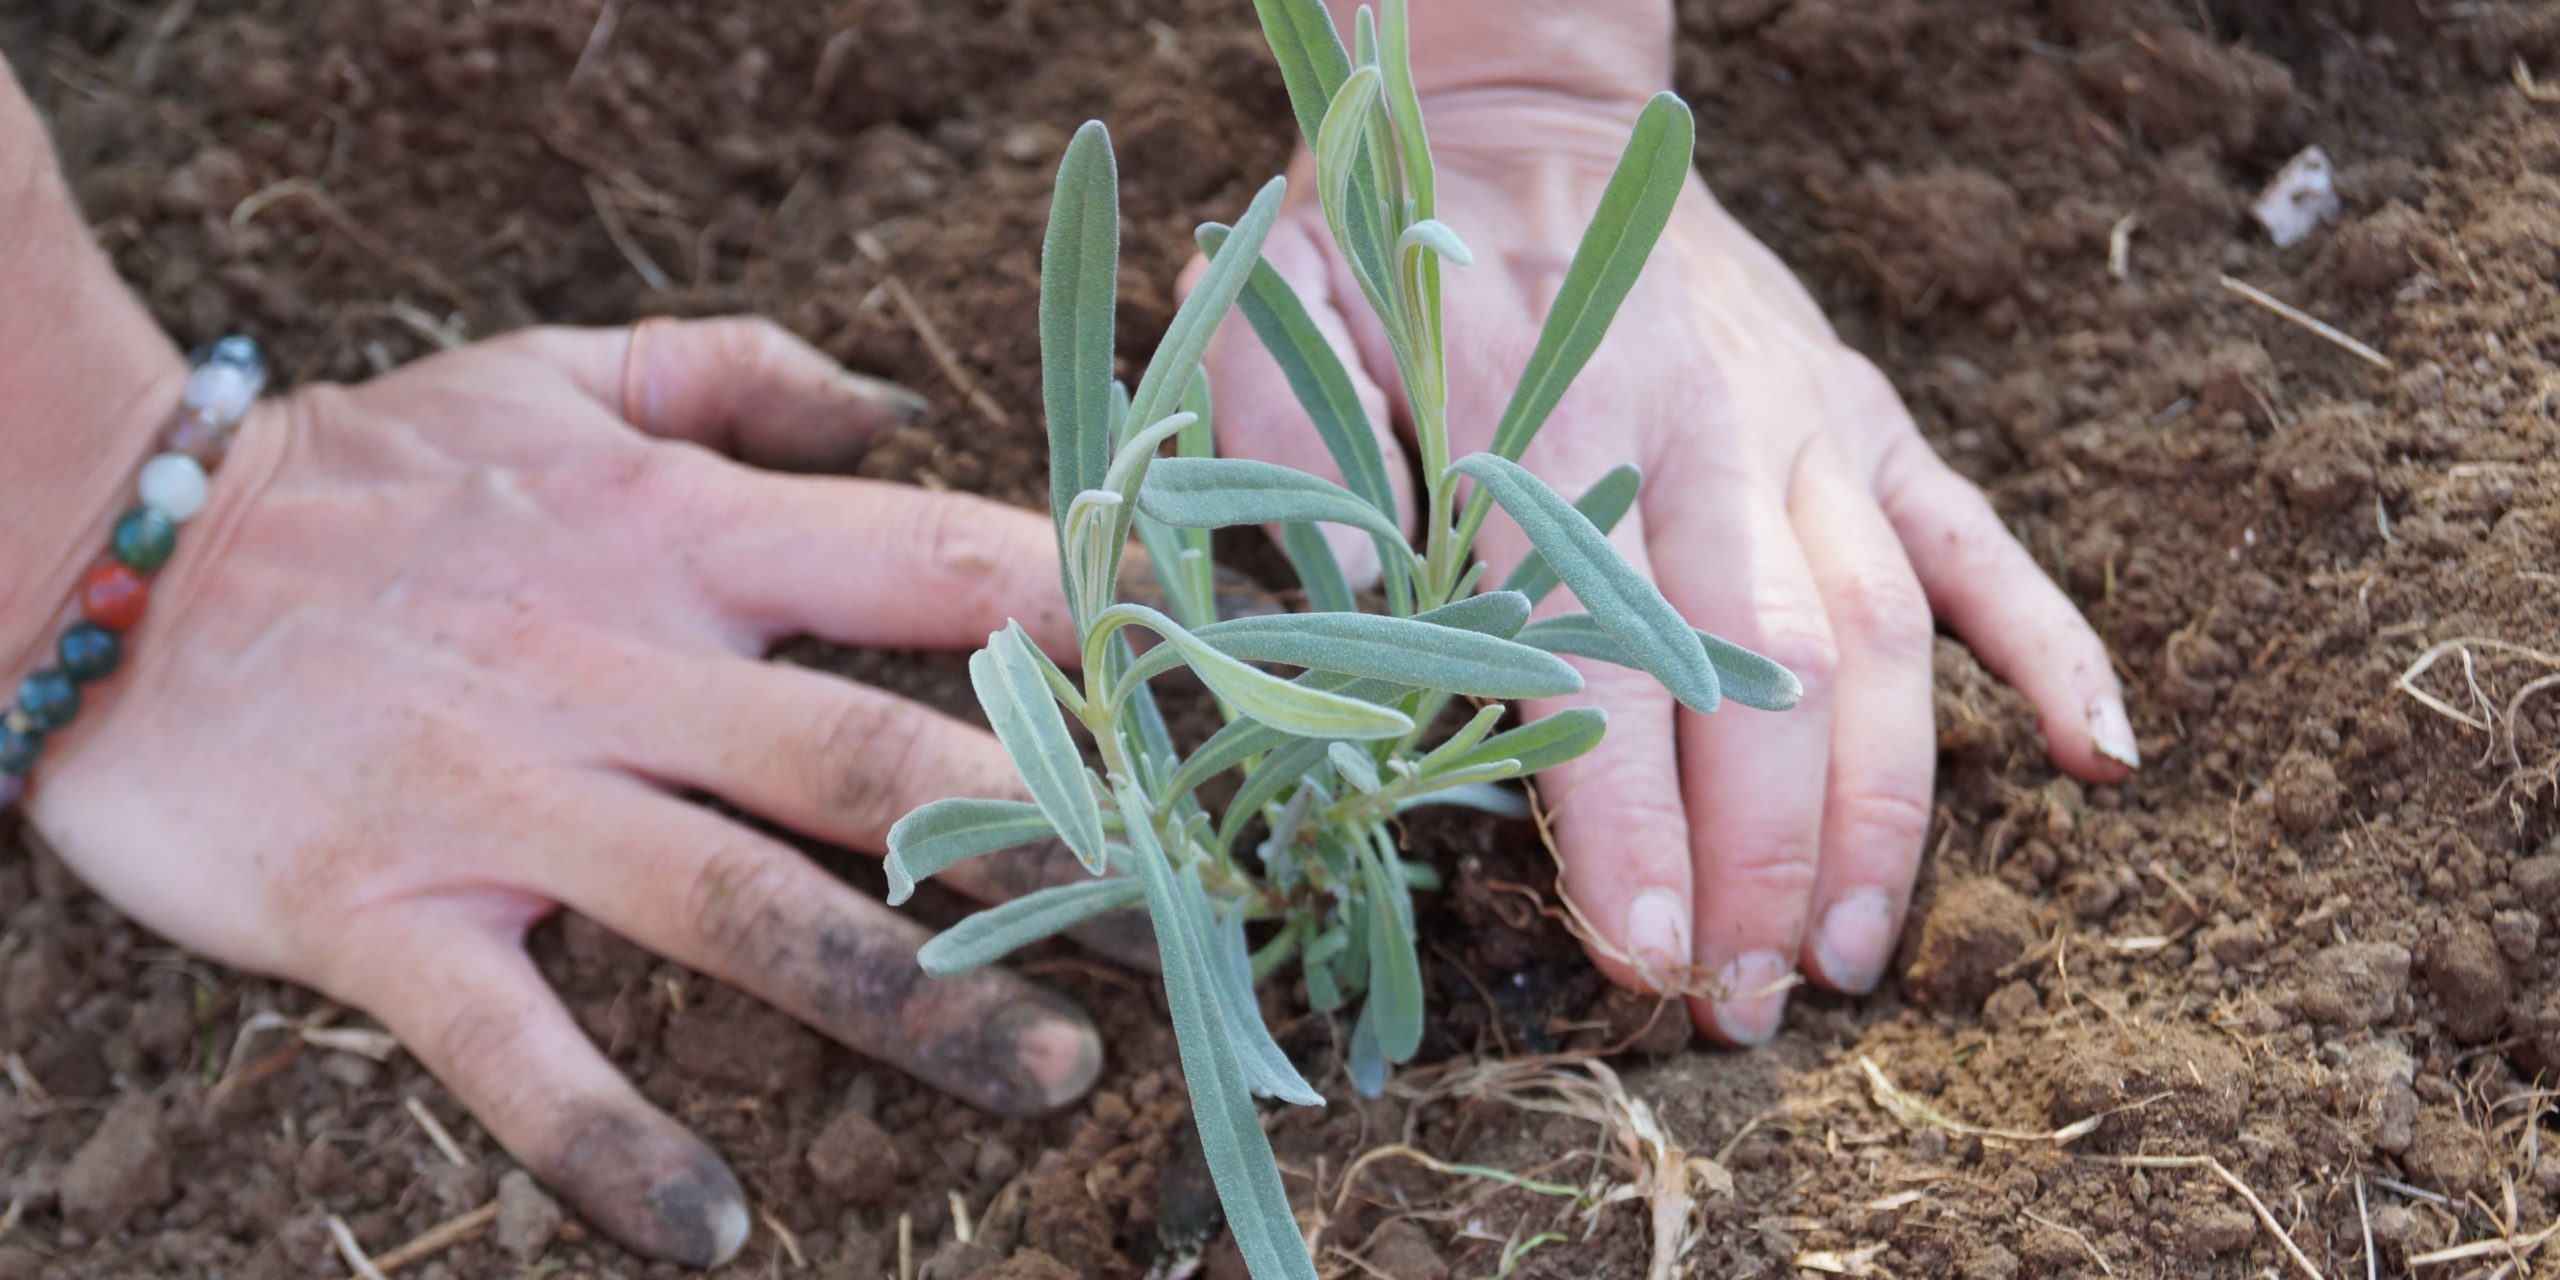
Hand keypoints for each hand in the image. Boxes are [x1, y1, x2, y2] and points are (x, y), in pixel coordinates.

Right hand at [18, 317, 1108, 1264]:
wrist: (113, 548)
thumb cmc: (374, 471)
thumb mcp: (565, 371)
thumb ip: (746, 372)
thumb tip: (905, 408)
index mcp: (683, 531)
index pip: (932, 567)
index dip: (1087, 627)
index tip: (1203, 701)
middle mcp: (622, 665)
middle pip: (875, 761)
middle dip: (1050, 845)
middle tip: (1191, 924)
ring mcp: (507, 795)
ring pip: (743, 913)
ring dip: (912, 1001)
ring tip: (1056, 1078)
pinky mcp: (385, 911)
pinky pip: (517, 1051)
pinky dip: (613, 1145)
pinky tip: (717, 1229)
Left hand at [1204, 90, 2134, 1042]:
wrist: (1522, 111)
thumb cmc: (1386, 248)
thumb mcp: (1284, 335)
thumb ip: (1302, 481)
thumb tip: (1345, 648)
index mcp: (1545, 431)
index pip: (1600, 657)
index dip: (1629, 816)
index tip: (1643, 949)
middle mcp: (1701, 436)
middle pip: (1761, 678)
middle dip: (1760, 856)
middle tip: (1745, 1003)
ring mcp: (1805, 426)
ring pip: (1877, 638)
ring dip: (1879, 808)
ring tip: (1851, 954)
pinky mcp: (1867, 413)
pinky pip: (1981, 541)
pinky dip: (2051, 649)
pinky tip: (2095, 763)